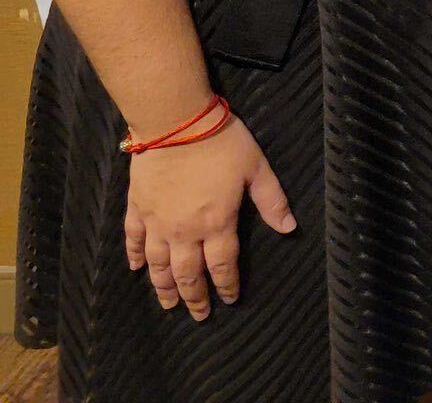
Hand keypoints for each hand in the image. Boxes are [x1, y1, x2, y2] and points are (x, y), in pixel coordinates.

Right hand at [124, 114, 295, 319]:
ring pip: (158, 265)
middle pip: (188, 273)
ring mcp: (157, 222)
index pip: (223, 265)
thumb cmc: (221, 142)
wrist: (175, 122)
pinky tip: (137, 270)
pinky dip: (135, 258)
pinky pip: (133, 240)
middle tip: (198, 316)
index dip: (226, 285)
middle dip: (195, 297)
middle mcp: (185, 231)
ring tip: (168, 305)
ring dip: (163, 288)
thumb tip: (289, 228)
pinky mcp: (137, 208)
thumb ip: (272, 201)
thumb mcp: (257, 168)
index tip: (229, 300)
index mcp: (217, 223)